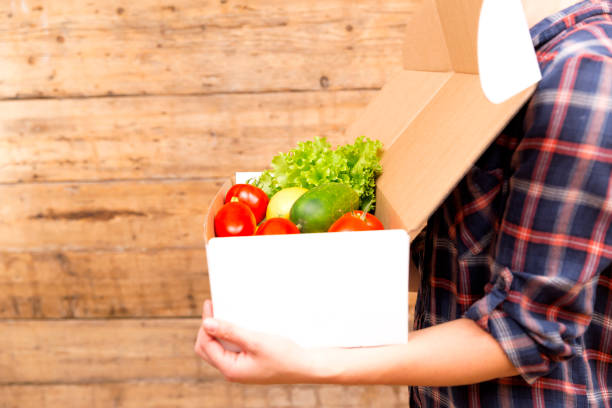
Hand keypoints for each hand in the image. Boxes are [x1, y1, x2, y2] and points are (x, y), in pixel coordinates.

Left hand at [194, 300, 317, 383]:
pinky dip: (229, 337)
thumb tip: (207, 324)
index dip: (205, 325)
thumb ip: (230, 332)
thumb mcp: (256, 340)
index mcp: (230, 369)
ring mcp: (239, 369)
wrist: (306, 367)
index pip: (205, 345)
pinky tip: (237, 325)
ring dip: (218, 332)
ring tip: (224, 314)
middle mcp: (231, 371)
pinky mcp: (247, 364)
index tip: (210, 305)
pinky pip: (230, 350)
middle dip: (207, 329)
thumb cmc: (284, 356)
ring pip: (218, 349)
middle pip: (207, 349)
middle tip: (214, 309)